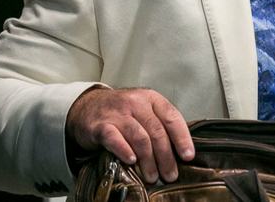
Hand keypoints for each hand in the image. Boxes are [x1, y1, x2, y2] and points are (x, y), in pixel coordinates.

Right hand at [66, 87, 193, 183]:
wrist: (86, 106)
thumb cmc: (121, 112)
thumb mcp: (143, 110)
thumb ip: (159, 124)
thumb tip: (179, 151)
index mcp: (151, 98)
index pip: (172, 118)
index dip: (182, 138)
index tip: (188, 156)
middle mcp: (136, 102)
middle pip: (157, 132)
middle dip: (166, 157)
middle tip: (170, 175)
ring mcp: (117, 113)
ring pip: (139, 138)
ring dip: (148, 161)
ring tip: (153, 176)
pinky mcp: (100, 125)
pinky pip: (115, 139)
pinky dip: (125, 151)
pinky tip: (132, 161)